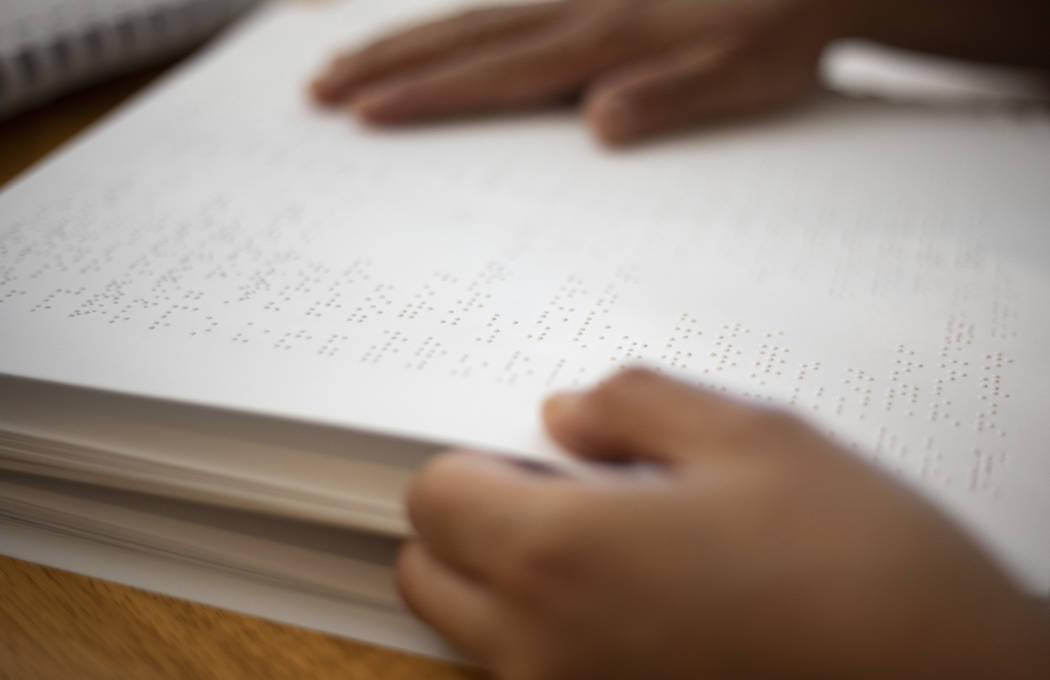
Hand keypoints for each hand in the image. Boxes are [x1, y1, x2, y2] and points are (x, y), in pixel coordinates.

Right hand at [310, 0, 858, 143]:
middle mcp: (578, 10)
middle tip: (318, 86)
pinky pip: (494, 8)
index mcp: (606, 39)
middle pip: (462, 37)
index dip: (428, 94)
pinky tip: (426, 35)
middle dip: (385, 62)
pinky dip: (445, 23)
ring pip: (468, 17)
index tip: (366, 111)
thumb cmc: (778, 35)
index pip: (498, 73)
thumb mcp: (740, 79)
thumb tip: (599, 121)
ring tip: (342, 60)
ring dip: (400, 39)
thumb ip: (670, 100)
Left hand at [397, 368, 1049, 678]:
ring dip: (505, 587)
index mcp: (555, 558)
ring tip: (613, 553)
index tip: (526, 455)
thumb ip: (636, 407)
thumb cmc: (859, 566)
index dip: (472, 462)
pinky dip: (553, 640)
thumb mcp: (754, 438)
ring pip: (474, 639)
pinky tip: (646, 609)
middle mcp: (540, 651)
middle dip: (470, 526)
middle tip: (558, 496)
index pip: (431, 498)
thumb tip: (566, 413)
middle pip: (429, 575)